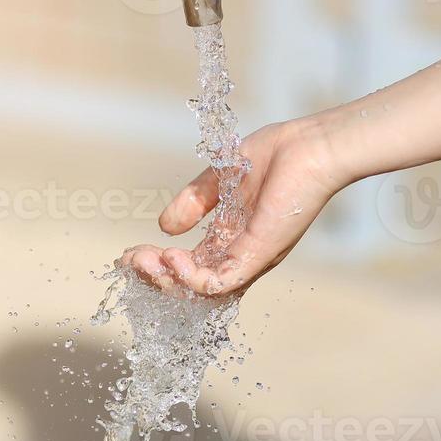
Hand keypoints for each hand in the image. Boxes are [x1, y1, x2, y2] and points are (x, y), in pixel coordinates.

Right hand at [120, 118, 347, 296]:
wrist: (311, 146)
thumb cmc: (277, 156)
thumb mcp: (221, 180)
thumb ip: (193, 202)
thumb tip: (163, 226)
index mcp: (230, 241)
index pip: (186, 269)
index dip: (154, 268)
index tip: (128, 255)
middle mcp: (239, 258)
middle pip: (188, 290)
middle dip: (153, 280)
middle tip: (132, 260)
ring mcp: (250, 260)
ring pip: (200, 295)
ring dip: (166, 282)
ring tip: (148, 260)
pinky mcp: (258, 256)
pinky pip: (219, 284)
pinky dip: (191, 279)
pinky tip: (173, 256)